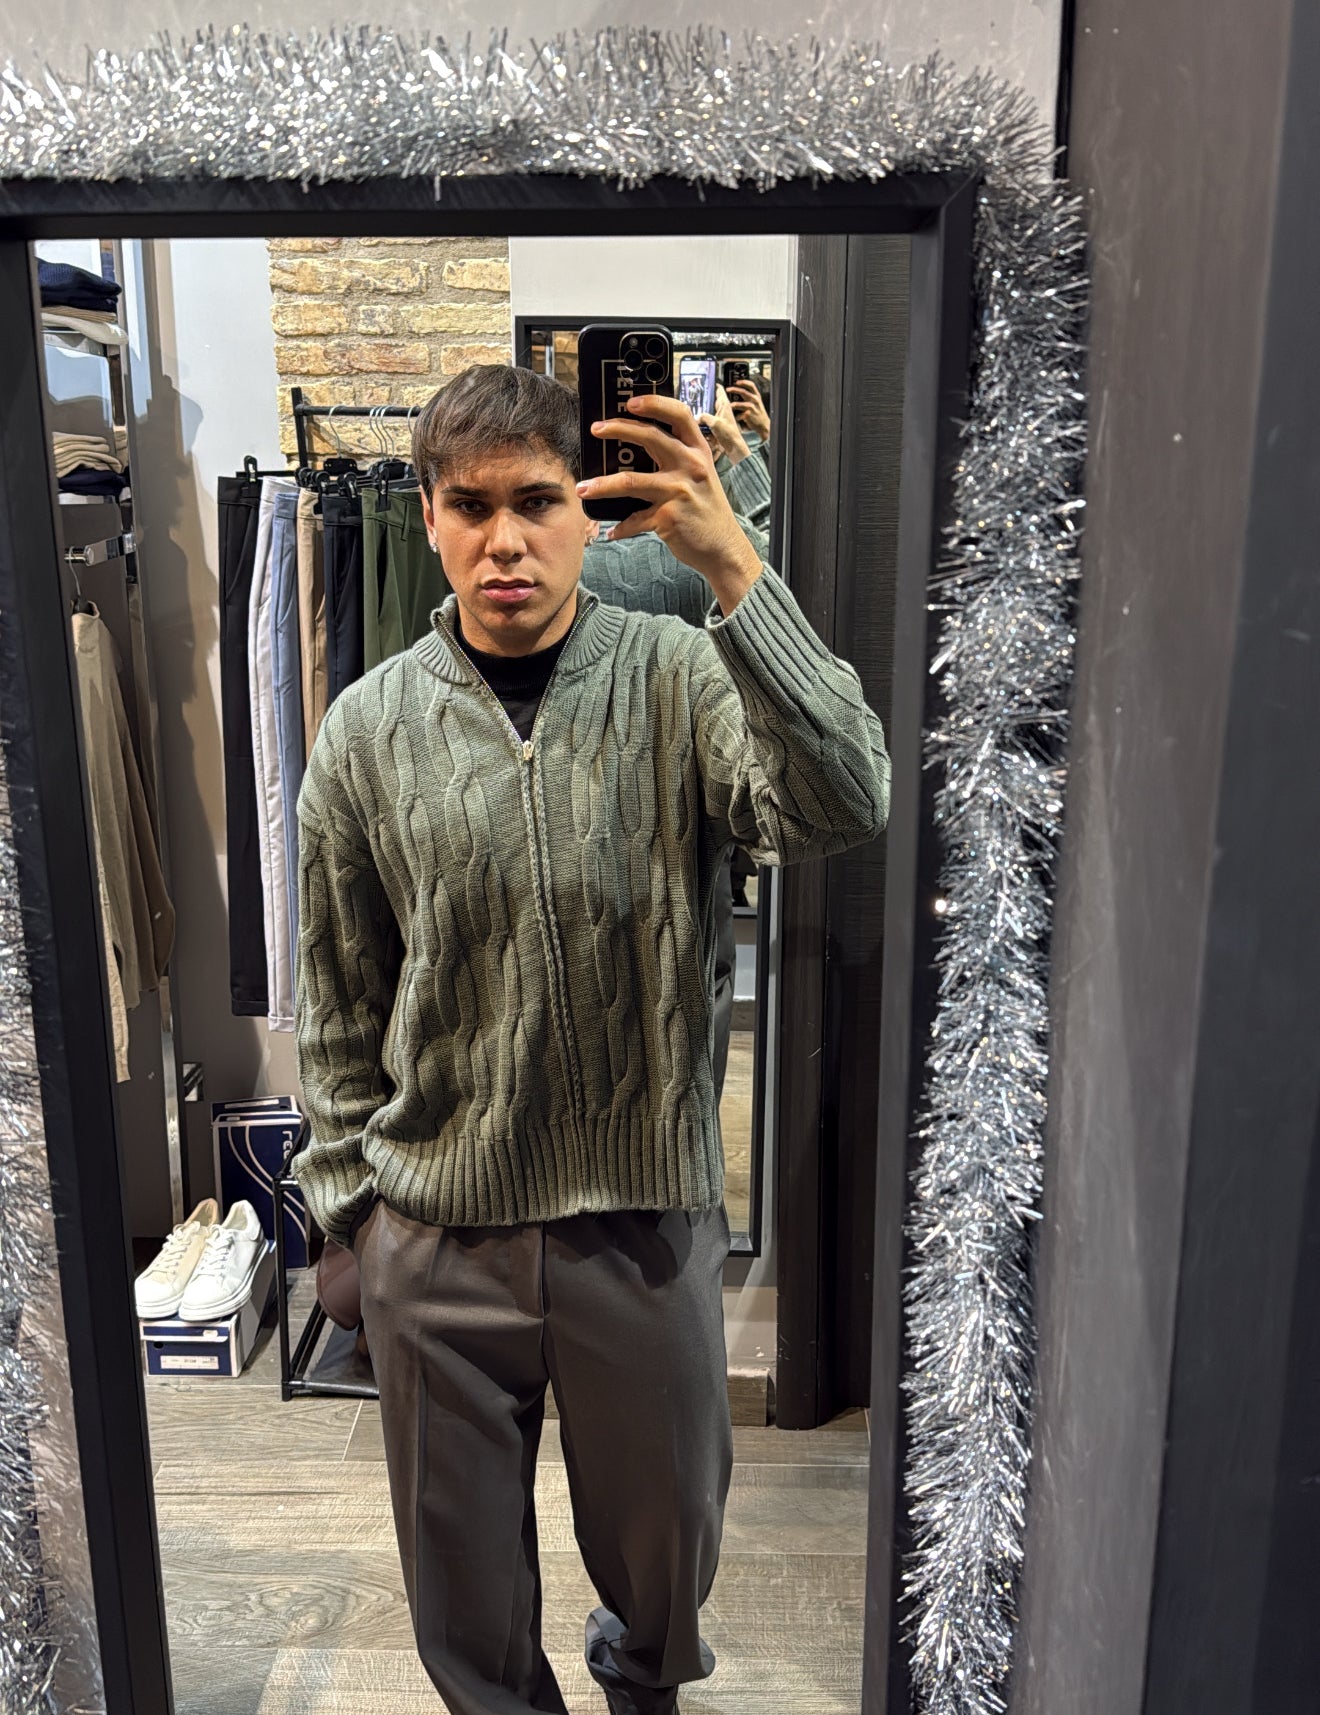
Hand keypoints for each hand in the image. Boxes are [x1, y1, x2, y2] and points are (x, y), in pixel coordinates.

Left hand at [579, 395, 762, 612]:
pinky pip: (634, 520)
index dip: (655, 403)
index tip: (631, 402)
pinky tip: (611, 531)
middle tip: (596, 429)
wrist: (723, 547)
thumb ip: (678, 457)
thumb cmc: (707, 510)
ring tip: (583, 487)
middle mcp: (690, 466)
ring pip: (630, 481)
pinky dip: (620, 527)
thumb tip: (640, 445)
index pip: (679, 415)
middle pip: (650, 437)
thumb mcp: (700, 476)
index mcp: (698, 452)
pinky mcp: (668, 517)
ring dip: (601, 485)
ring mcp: (678, 492)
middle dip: (618, 429)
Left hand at [729, 379, 770, 443]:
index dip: (744, 382)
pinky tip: (736, 418)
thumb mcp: (755, 402)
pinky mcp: (749, 415)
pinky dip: (737, 416)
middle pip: (744, 392)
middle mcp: (755, 400)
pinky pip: (740, 414)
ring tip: (729, 405)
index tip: (737, 381)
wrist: (764, 425)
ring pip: (741, 404)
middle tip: (728, 389)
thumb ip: (747, 397)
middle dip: (734, 389)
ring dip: (734, 404)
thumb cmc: (757, 413)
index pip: (751, 385)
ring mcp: (752, 408)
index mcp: (757, 396)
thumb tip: (736, 391)